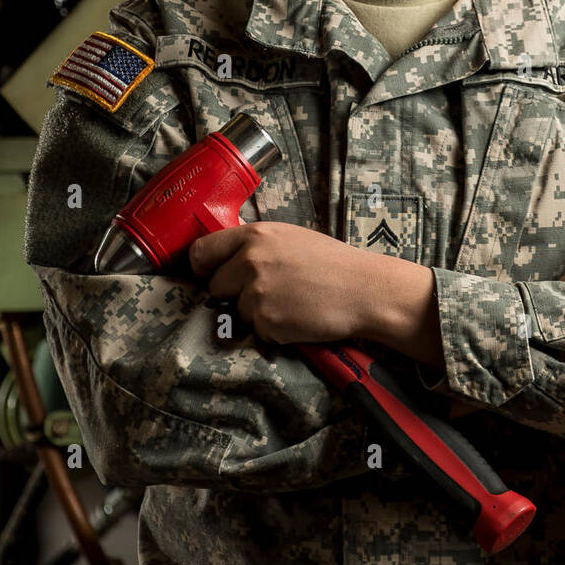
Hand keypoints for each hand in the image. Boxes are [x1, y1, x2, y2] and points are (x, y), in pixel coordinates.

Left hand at [189, 222, 386, 344]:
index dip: (202, 267)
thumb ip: (255, 245)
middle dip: (233, 293)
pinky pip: (256, 329)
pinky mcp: (266, 321)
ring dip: (254, 313)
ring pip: (236, 310)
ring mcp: (256, 292)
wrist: (363, 289)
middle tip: (265, 293)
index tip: (209, 275)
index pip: (201, 251)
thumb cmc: (332, 263)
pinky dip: (272, 329)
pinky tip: (296, 317)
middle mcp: (249, 261)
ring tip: (289, 303)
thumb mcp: (289, 238)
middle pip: (215, 286)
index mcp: (255, 235)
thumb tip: (225, 256)